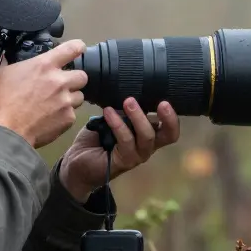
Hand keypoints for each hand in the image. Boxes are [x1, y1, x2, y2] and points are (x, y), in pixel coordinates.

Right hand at [0, 40, 88, 147]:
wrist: (7, 132)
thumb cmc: (1, 103)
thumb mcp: (2, 75)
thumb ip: (10, 61)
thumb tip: (0, 50)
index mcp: (44, 66)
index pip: (71, 48)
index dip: (78, 47)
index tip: (79, 49)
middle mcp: (59, 81)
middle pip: (82, 76)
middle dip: (74, 80)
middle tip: (62, 85)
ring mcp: (66, 101)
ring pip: (79, 96)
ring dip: (70, 98)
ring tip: (56, 104)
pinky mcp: (68, 118)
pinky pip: (72, 114)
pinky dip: (64, 116)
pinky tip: (50, 118)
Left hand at [59, 98, 180, 201]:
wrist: (76, 162)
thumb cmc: (96, 139)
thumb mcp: (112, 118)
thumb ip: (123, 109)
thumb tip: (127, 88)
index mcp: (147, 135)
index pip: (170, 129)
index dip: (173, 117)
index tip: (167, 100)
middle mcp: (146, 147)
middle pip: (168, 136)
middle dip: (168, 119)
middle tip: (161, 102)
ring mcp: (136, 156)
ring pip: (147, 137)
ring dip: (138, 117)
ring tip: (128, 101)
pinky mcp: (123, 161)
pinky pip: (125, 141)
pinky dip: (118, 125)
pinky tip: (108, 112)